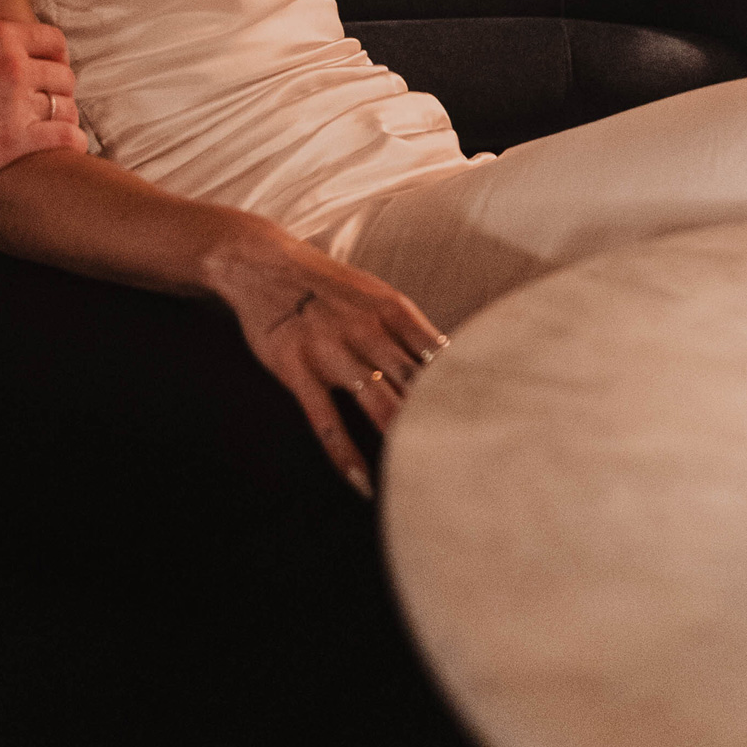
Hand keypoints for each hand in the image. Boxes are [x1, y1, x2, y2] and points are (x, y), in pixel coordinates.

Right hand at [0, 0, 84, 185]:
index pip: (54, 40)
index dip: (53, 54)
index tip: (45, 67)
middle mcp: (13, 67)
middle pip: (63, 74)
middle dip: (57, 85)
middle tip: (46, 96)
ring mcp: (14, 106)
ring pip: (66, 106)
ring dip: (64, 112)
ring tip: (55, 120)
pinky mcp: (12, 143)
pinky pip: (65, 137)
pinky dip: (72, 139)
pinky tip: (67, 142)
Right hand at [201, 210, 447, 496]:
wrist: (261, 263)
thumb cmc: (327, 284)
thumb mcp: (374, 292)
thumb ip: (409, 330)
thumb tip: (450, 366)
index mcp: (391, 309)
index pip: (441, 357)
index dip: (464, 390)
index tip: (486, 420)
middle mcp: (366, 329)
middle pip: (415, 385)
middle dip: (440, 419)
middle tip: (467, 458)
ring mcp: (331, 352)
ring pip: (379, 405)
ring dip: (403, 438)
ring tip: (426, 473)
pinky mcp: (298, 370)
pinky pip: (326, 421)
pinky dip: (346, 456)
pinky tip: (363, 483)